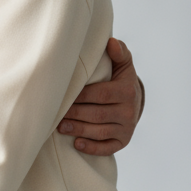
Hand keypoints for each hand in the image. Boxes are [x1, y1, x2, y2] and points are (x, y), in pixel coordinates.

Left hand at [58, 37, 143, 155]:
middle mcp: (129, 111)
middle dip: (75, 114)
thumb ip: (119, 52)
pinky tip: (77, 143)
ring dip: (79, 130)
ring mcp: (127, 128)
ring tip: (60, 127)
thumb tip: (111, 42)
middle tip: (55, 114)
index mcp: (127, 91)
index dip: (80, 96)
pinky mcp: (123, 141)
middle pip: (96, 114)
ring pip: (99, 131)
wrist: (135, 101)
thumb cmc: (120, 80)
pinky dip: (92, 148)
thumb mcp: (123, 65)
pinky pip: (108, 147)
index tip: (63, 95)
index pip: (99, 94)